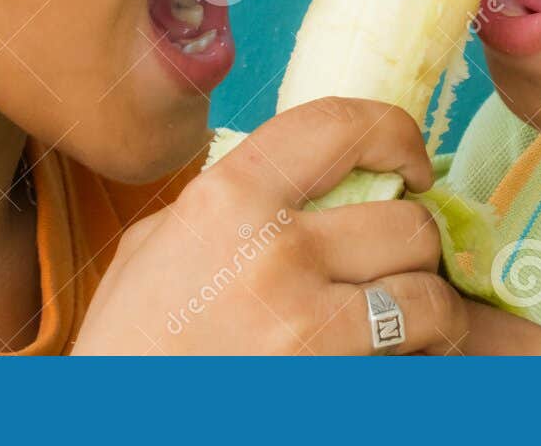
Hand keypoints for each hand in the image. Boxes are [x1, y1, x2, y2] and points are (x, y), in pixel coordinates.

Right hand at [73, 97, 491, 353]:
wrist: (112, 432)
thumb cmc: (128, 347)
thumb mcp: (157, 244)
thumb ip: (232, 201)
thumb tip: (305, 177)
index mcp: (227, 198)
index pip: (341, 125)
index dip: (396, 134)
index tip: (411, 165)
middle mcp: (273, 252)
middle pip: (409, 223)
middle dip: (415, 247)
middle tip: (397, 265)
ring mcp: (307, 328)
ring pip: (428, 297)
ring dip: (427, 310)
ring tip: (405, 320)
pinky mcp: (333, 391)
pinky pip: (416, 366)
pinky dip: (421, 365)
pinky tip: (394, 366)